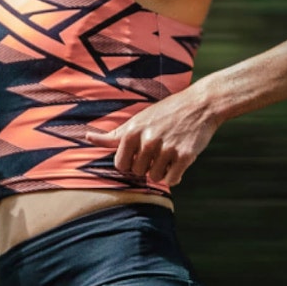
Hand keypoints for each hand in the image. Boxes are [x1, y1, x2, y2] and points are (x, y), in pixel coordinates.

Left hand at [67, 94, 220, 187]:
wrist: (200, 105)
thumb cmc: (165, 113)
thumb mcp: (137, 120)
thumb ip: (113, 135)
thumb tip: (86, 137)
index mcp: (133, 131)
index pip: (121, 165)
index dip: (131, 163)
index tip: (140, 153)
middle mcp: (148, 140)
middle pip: (138, 173)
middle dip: (147, 166)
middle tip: (159, 151)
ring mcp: (167, 149)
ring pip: (156, 178)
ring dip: (162, 171)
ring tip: (169, 154)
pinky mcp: (185, 156)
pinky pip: (172, 180)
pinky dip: (175, 176)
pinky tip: (179, 162)